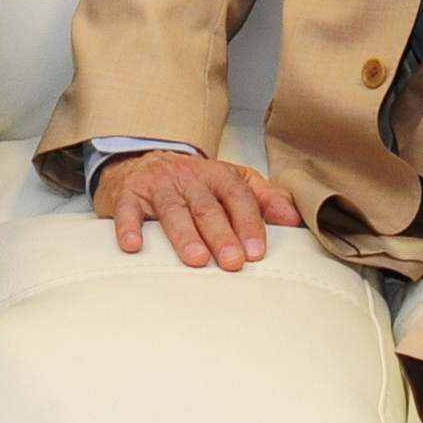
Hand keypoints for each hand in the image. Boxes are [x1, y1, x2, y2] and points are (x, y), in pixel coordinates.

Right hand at [95, 150, 302, 271]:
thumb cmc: (193, 182)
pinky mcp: (127, 195)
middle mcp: (188, 178)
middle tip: (233, 261)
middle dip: (221, 235)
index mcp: (217, 175)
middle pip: (207, 206)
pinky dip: (130, 227)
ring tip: (196, 259)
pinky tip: (135, 246)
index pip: (237, 196)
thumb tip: (295, 217)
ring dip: (184, 235)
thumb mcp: (231, 181)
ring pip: (173, 210)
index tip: (256, 250)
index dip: (248, 222)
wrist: (142, 160)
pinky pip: (128, 210)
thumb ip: (264, 198)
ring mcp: (157, 185)